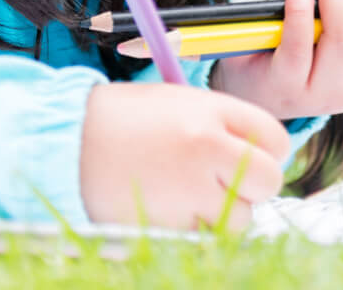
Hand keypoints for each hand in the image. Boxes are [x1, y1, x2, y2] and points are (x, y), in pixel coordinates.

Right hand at [79, 82, 288, 228]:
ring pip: (239, 219)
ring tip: (193, 198)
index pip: (276, 139)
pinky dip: (194, 232)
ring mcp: (186, 190)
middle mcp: (206, 148)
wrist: (66, 142)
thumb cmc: (127, 120)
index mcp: (211, 111)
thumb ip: (227, 125)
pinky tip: (172, 211)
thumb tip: (265, 155)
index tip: (253, 156)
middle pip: (268, 181)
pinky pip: (203, 239)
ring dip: (225, 215)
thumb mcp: (182, 103)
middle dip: (255, 187)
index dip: (268, 151)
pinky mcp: (165, 226)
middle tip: (229, 184)